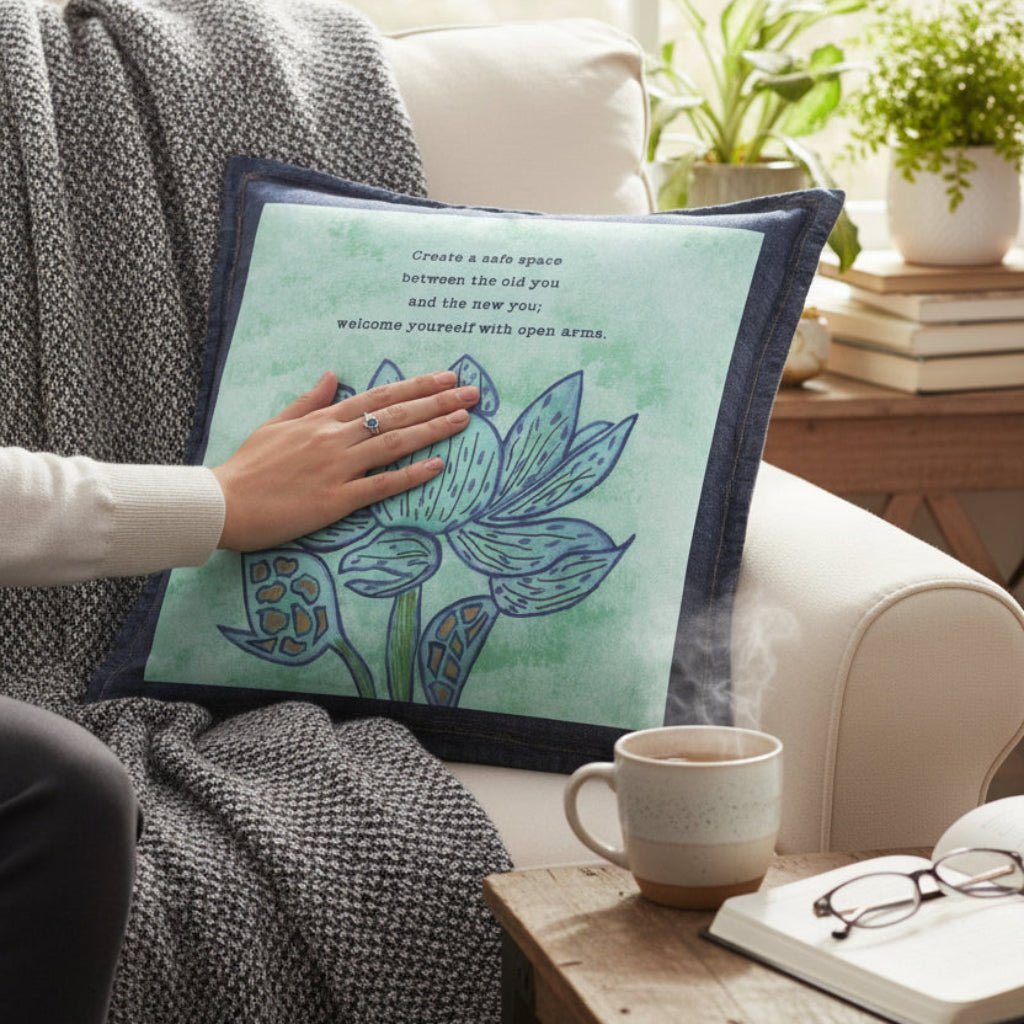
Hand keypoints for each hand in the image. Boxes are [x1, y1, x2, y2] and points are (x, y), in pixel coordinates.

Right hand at [212, 370, 478, 550]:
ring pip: (394, 443)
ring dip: (432, 430)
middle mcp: (334, 438)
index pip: (379, 397)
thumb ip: (309, 400)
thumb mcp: (276, 423)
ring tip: (465, 420)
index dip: (416, 386)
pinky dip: (410, 474)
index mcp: (322, 420)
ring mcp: (337, 468)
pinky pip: (381, 485)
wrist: (225, 503)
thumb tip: (332, 374)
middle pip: (395, 414)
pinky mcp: (336, 500)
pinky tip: (438, 466)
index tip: (446, 378)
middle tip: (473, 394)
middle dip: (437, 402)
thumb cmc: (248, 466)